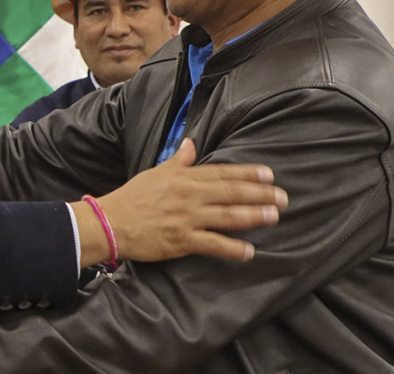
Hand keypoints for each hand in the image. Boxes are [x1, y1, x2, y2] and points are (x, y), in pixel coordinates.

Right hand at [80, 138, 287, 263]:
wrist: (110, 222)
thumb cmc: (132, 198)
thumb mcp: (155, 173)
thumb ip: (178, 160)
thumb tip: (190, 143)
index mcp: (184, 178)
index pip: (222, 172)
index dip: (247, 173)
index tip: (268, 174)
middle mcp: (189, 195)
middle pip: (231, 192)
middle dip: (259, 194)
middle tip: (283, 197)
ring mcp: (187, 218)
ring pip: (227, 215)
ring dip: (253, 216)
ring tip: (274, 216)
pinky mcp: (182, 240)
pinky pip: (212, 244)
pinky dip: (232, 248)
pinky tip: (249, 251)